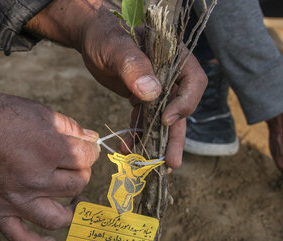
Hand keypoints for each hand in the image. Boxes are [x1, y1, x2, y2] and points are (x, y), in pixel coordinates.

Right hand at [0, 93, 99, 240]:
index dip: (90, 150)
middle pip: (77, 185)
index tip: (85, 147)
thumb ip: (69, 126)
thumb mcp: (37, 111)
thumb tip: (92, 139)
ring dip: (70, 210)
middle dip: (80, 172)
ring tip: (72, 202)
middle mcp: (37, 179)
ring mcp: (19, 200)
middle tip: (71, 166)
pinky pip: (20, 237)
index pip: (87, 157)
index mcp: (50, 150)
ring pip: (58, 217)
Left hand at [27, 0, 206, 167]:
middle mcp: (170, 73)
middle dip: (175, 136)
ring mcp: (157, 87)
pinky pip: (145, 119)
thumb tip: (152, 93)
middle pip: (180, 107)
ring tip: (150, 165)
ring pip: (163, 118)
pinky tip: (127, 149)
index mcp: (173, 55)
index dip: (184, 103)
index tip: (165, 119)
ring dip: (157, 142)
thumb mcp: (116, 47)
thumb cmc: (104, 33)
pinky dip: (138, 134)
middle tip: (171, 163)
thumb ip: (133, 66)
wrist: (90, 34)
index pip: (193, 81)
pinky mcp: (143, 96)